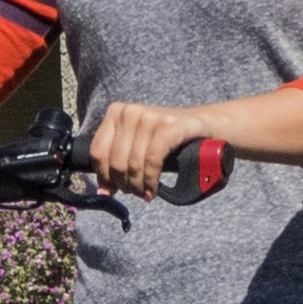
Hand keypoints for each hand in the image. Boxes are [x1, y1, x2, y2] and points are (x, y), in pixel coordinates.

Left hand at [86, 100, 227, 195]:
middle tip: (135, 192)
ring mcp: (150, 117)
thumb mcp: (137, 146)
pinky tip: (153, 189)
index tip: (114, 189)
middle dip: (124, 184)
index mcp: (116, 112)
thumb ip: (117, 163)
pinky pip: (152, 160)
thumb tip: (103, 191)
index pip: (97, 151)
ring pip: (133, 163)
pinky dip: (151, 180)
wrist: (205, 126)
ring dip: (138, 185)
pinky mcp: (169, 126)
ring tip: (144, 192)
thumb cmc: (168, 139)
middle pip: (115, 160)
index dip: (104, 176)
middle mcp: (131, 111)